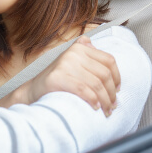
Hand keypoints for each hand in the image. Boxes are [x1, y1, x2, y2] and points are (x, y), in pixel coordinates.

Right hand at [0, 36, 119, 116]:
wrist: (34, 90)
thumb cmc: (57, 79)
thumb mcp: (70, 62)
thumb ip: (82, 51)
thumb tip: (92, 42)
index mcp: (79, 48)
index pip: (109, 60)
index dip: (117, 77)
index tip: (117, 90)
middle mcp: (72, 53)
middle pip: (104, 74)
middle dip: (112, 93)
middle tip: (112, 105)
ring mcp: (64, 65)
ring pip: (96, 84)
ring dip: (105, 101)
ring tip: (106, 110)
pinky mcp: (57, 78)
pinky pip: (84, 90)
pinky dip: (92, 100)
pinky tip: (94, 107)